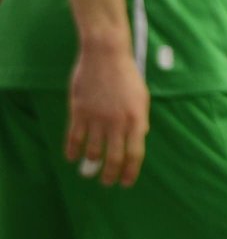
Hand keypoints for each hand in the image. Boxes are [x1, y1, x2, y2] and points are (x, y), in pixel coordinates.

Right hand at [66, 42, 149, 187]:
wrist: (106, 55)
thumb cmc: (127, 76)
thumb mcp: (142, 97)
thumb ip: (140, 120)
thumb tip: (140, 139)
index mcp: (137, 119)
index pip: (134, 154)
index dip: (130, 172)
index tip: (126, 183)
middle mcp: (117, 122)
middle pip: (113, 158)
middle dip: (110, 175)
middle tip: (107, 182)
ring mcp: (97, 118)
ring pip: (92, 152)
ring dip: (90, 165)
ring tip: (90, 170)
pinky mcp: (79, 112)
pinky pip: (73, 139)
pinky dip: (72, 152)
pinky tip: (72, 157)